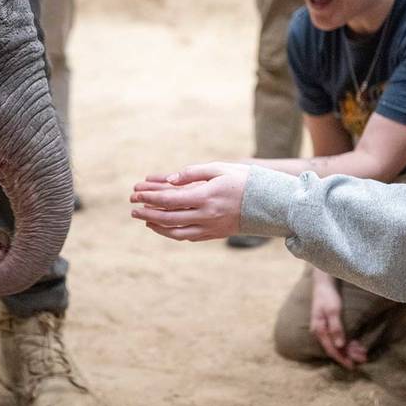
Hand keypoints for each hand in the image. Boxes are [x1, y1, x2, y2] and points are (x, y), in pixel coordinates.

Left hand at [129, 163, 249, 240]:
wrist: (272, 203)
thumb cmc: (245, 180)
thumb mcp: (220, 168)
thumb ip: (193, 173)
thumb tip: (170, 180)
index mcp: (206, 196)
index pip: (169, 199)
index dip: (149, 197)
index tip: (136, 193)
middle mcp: (206, 215)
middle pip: (168, 217)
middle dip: (147, 212)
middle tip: (133, 208)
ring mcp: (211, 228)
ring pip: (176, 232)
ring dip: (157, 226)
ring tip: (144, 219)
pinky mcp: (216, 234)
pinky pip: (189, 237)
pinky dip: (172, 233)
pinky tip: (164, 226)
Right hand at [310, 272, 367, 368]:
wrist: (324, 283)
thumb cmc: (328, 296)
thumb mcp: (333, 311)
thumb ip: (336, 328)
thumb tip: (339, 345)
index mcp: (319, 330)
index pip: (331, 349)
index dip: (342, 359)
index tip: (352, 366)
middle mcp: (321, 332)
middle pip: (335, 348)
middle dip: (349, 355)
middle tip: (363, 360)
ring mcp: (325, 329)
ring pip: (338, 344)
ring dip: (350, 350)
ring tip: (363, 354)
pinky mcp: (329, 325)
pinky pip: (338, 338)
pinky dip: (348, 342)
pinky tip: (357, 345)